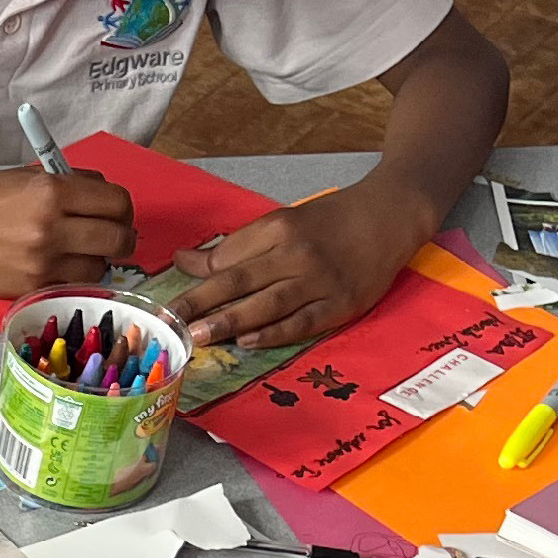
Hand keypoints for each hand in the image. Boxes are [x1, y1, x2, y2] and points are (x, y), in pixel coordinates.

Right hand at [0, 170, 136, 296]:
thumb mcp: (27, 177)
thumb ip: (70, 184)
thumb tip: (106, 198)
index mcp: (51, 191)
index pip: (116, 202)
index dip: (123, 209)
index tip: (117, 213)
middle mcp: (51, 227)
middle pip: (118, 238)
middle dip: (123, 237)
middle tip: (114, 237)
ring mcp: (42, 263)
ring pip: (99, 268)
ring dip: (97, 261)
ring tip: (80, 253)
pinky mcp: (31, 288)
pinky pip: (73, 286)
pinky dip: (74, 278)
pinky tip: (60, 267)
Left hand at [170, 185, 420, 349]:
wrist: (389, 215)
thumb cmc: (330, 221)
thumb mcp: (282, 222)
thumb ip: (235, 246)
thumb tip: (184, 260)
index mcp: (278, 229)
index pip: (229, 257)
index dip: (197, 280)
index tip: (168, 301)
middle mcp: (297, 253)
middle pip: (241, 280)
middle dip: (203, 302)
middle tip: (172, 322)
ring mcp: (321, 280)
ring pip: (267, 303)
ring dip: (230, 321)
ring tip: (199, 336)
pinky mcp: (342, 303)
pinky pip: (302, 322)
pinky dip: (274, 333)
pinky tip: (247, 341)